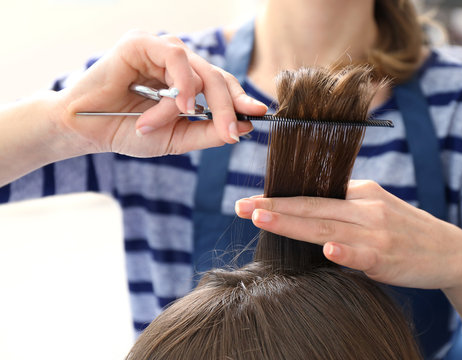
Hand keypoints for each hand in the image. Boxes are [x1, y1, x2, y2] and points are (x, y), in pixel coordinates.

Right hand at [55, 30, 266, 156]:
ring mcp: (160, 51)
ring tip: (174, 121)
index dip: (240, 99)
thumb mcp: (177, 138)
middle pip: (216, 78)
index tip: (258, 115)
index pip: (221, 85)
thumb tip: (245, 126)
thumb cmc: (127, 131)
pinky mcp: (142, 42)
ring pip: (198, 71)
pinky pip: (177, 57)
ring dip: (188, 103)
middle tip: (232, 131)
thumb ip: (209, 132)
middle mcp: (176, 64)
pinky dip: (181, 83)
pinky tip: (179, 104)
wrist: (86, 131)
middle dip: (228, 106)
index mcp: (185, 82)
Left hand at [235, 180, 461, 289]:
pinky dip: (346, 251)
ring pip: (328, 226)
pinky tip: (328, 249)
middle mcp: (365, 208)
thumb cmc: (404, 229)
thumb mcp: (375, 207)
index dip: (279, 198)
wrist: (449, 250)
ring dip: (294, 223)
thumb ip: (343, 207)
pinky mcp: (388, 257)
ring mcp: (377, 232)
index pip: (312, 195)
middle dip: (273, 207)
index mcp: (360, 193)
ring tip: (263, 219)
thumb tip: (305, 207)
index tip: (249, 201)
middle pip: (312, 207)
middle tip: (240, 206)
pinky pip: (363, 253)